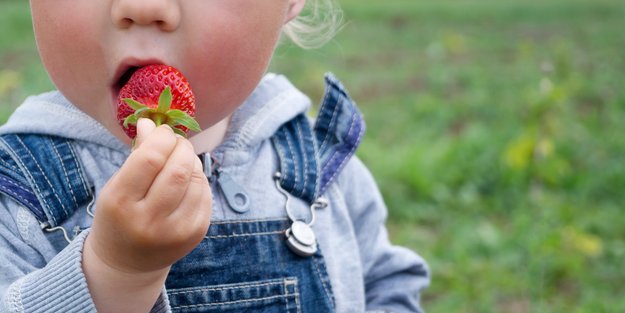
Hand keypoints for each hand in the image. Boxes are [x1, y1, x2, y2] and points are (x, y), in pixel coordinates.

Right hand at [87, 118, 211, 273]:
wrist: (127, 263)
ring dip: (192, 162)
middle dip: (182, 147)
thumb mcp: (117, 184)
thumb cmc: (119, 214)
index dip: (162, 138)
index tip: (163, 132)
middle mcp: (149, 220)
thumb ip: (137, 153)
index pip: (151, 158)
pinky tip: (187, 181)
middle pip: (179, 170)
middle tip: (176, 143)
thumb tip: (153, 122)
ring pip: (197, 180)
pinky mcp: (196, 234)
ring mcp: (176, 230)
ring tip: (180, 161)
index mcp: (121, 202)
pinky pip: (206, 194)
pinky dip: (199, 180)